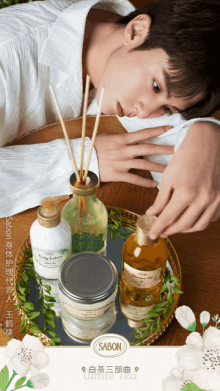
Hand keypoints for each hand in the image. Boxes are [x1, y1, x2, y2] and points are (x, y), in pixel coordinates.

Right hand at [94, 126, 173, 186]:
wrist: (81, 160)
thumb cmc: (92, 147)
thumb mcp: (106, 137)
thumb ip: (120, 138)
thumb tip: (130, 137)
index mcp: (122, 139)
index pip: (143, 133)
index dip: (157, 130)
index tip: (170, 128)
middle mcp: (124, 150)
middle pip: (148, 148)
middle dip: (164, 149)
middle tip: (177, 150)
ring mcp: (122, 163)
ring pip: (145, 164)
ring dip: (159, 167)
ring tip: (170, 170)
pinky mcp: (118, 174)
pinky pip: (135, 179)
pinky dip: (146, 182)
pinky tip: (155, 185)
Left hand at [146, 121, 219, 238]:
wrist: (209, 141)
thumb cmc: (186, 155)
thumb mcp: (169, 176)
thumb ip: (161, 198)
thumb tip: (152, 214)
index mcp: (186, 192)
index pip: (168, 218)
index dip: (158, 228)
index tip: (152, 234)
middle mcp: (203, 199)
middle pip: (183, 225)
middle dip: (170, 230)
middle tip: (162, 231)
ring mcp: (215, 199)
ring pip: (199, 225)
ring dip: (185, 229)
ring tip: (174, 227)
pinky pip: (211, 217)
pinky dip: (200, 221)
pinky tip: (191, 218)